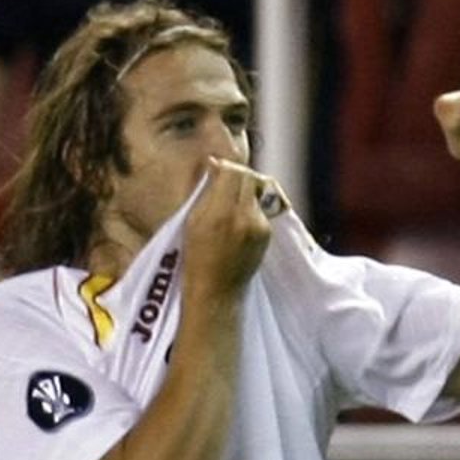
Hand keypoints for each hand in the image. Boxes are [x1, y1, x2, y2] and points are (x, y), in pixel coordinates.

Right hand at [182, 158, 276, 297]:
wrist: (216, 294)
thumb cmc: (196, 260)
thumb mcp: (192, 222)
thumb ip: (205, 192)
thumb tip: (215, 166)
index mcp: (222, 213)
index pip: (233, 171)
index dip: (224, 167)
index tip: (214, 172)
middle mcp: (245, 217)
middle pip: (249, 177)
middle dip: (237, 176)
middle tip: (224, 183)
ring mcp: (260, 226)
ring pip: (257, 192)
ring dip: (244, 192)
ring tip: (229, 204)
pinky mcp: (267, 235)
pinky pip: (260, 209)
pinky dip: (250, 208)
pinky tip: (237, 221)